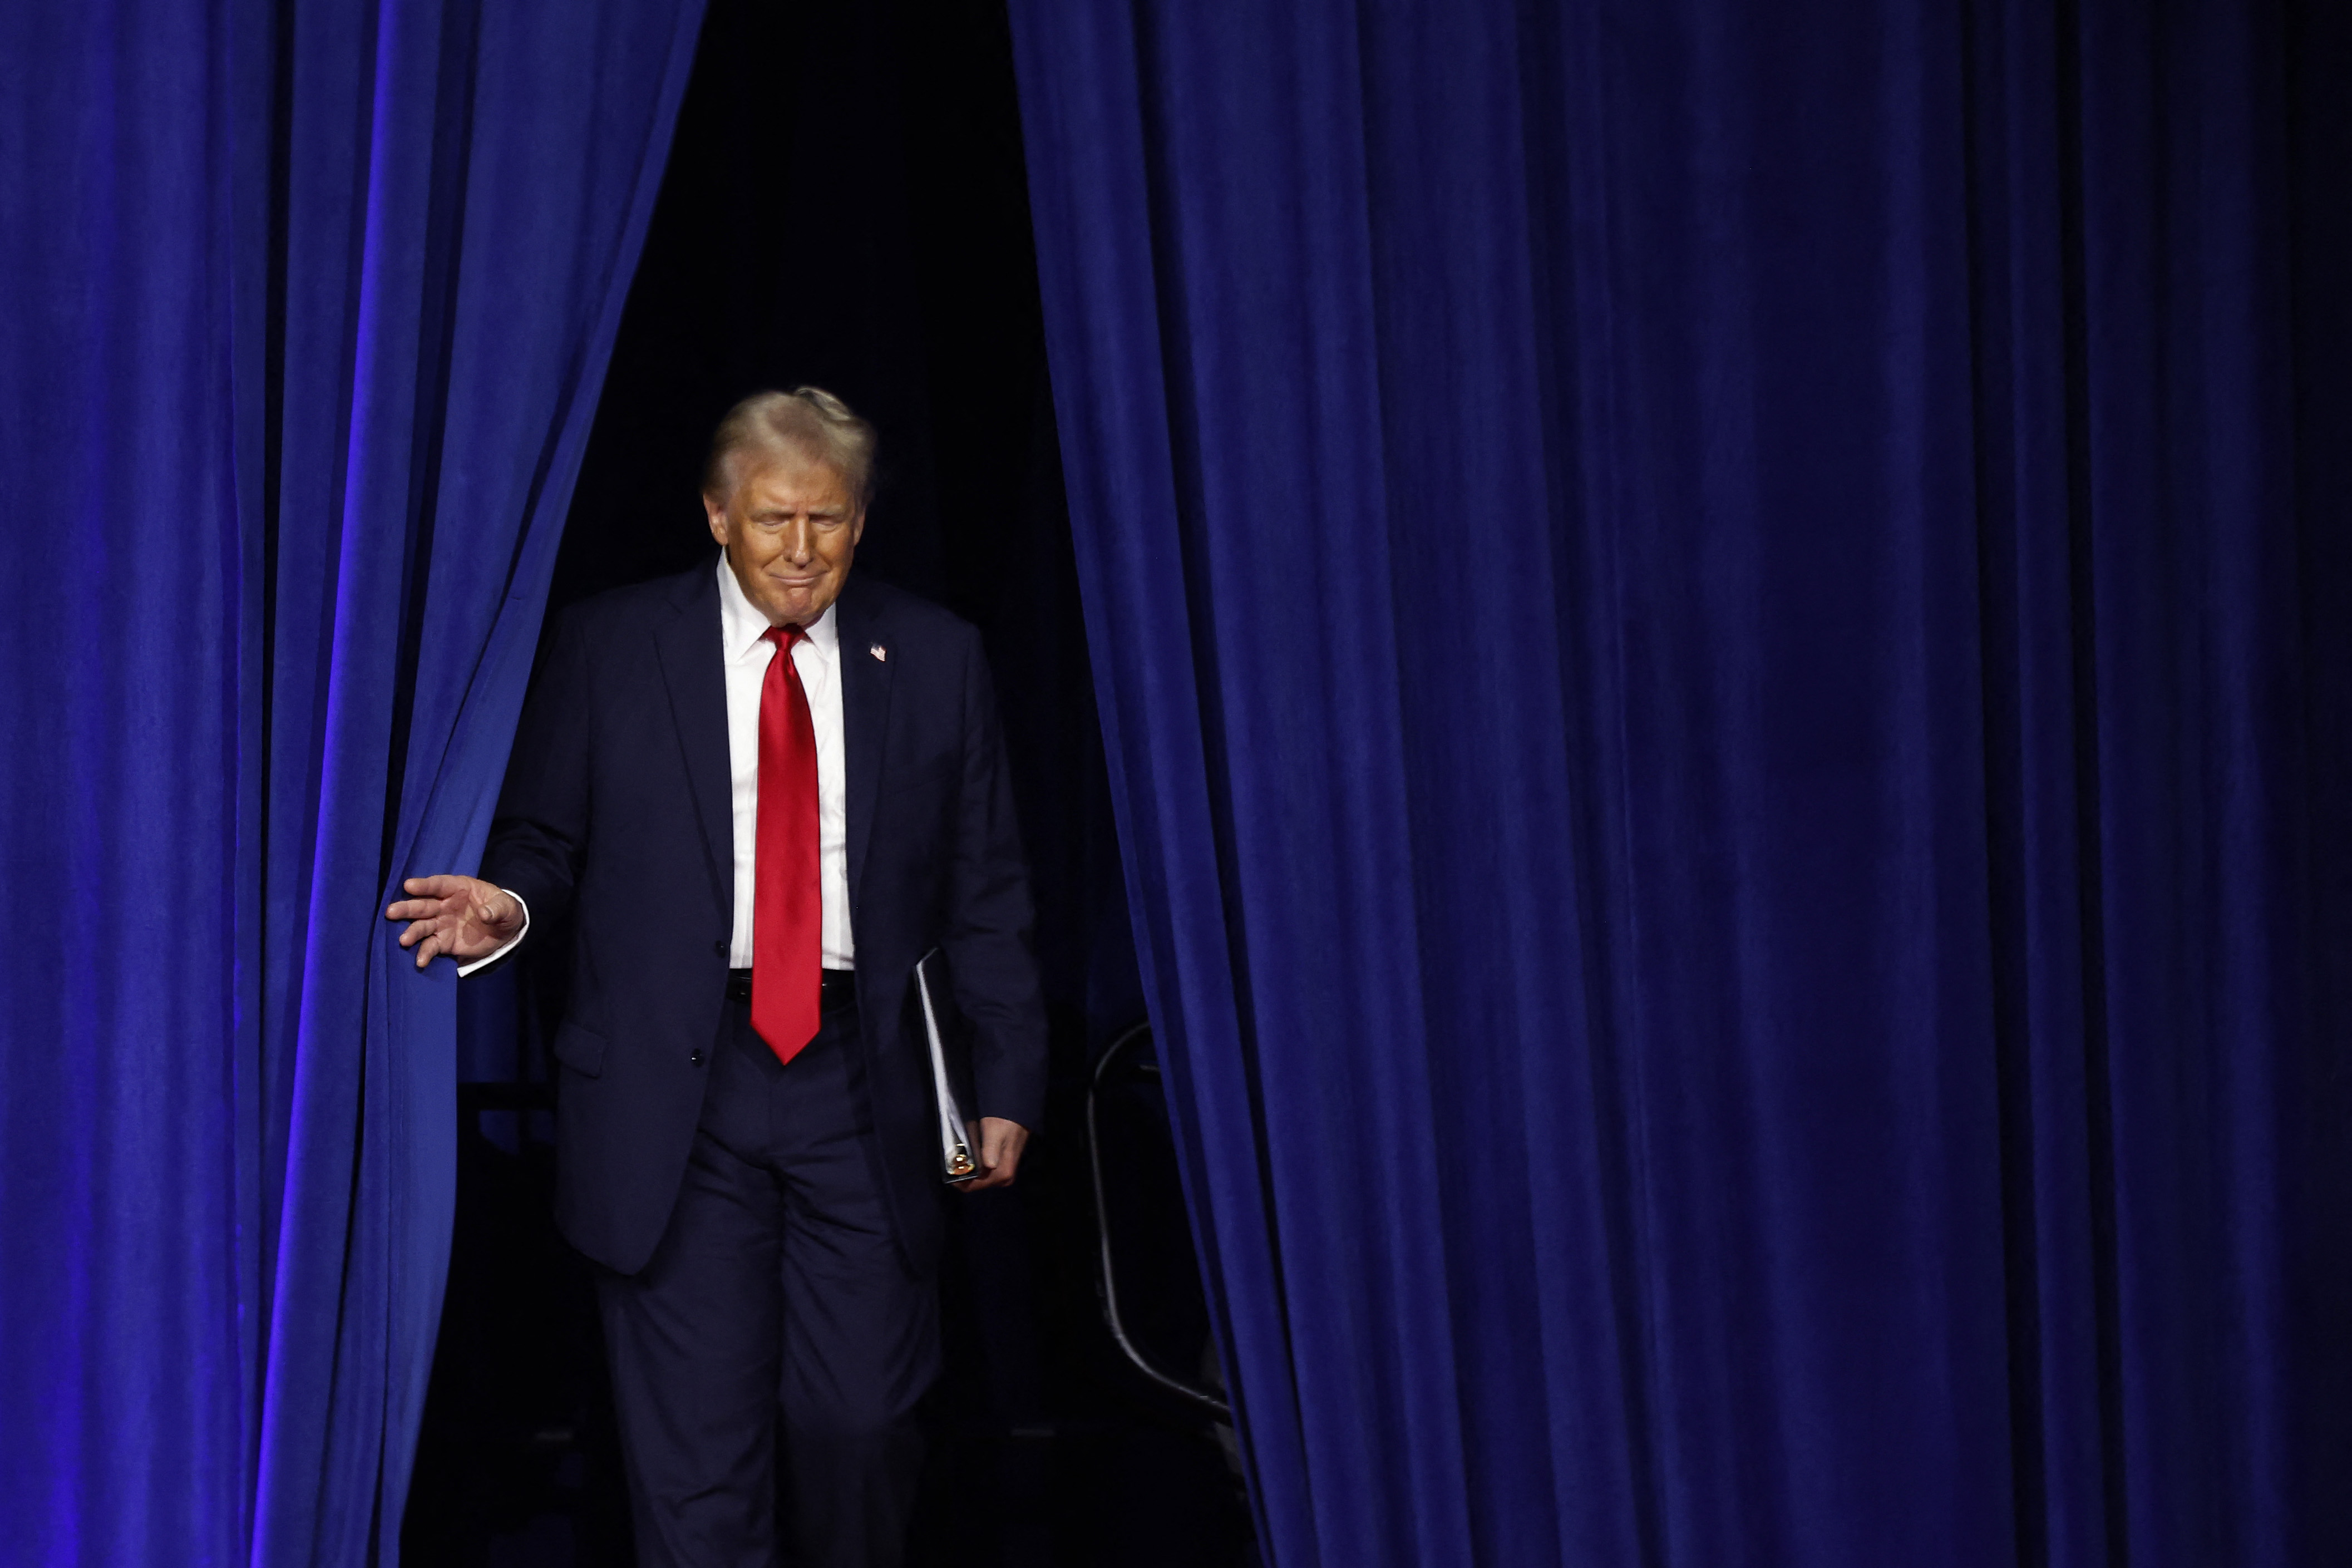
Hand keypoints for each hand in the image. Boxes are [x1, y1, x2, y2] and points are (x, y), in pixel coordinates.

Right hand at [385, 874, 523, 969]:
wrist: (504, 931)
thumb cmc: (503, 910)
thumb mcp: (507, 907)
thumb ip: (497, 908)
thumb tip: (486, 914)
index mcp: (458, 888)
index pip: (438, 884)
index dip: (424, 885)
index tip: (408, 886)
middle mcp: (444, 904)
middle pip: (423, 905)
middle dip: (407, 908)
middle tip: (391, 912)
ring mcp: (441, 923)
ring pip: (421, 926)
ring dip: (412, 932)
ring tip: (403, 940)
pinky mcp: (443, 941)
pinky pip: (430, 946)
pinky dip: (424, 953)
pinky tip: (420, 961)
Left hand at [958, 1117, 1028, 1192]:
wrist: (1016, 1113)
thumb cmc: (1005, 1122)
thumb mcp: (994, 1133)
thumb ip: (990, 1151)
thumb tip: (988, 1166)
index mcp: (1002, 1174)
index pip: (972, 1186)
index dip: (958, 1179)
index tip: (949, 1167)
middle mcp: (1004, 1178)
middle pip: (975, 1183)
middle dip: (963, 1172)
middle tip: (953, 1158)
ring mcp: (1004, 1173)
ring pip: (978, 1177)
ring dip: (968, 1168)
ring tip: (960, 1154)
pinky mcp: (1002, 1166)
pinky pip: (983, 1171)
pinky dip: (974, 1164)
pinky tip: (970, 1153)